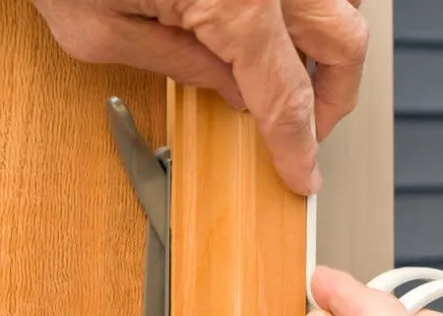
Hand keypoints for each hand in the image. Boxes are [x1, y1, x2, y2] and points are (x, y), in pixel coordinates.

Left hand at [32, 0, 369, 194]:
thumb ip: (181, 67)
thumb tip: (231, 89)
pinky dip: (309, 6)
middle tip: (313, 127)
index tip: (303, 172)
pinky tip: (282, 25)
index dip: (299, 145)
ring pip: (342, 0)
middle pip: (343, 41)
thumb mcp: (99, 29)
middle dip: (336, 96)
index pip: (287, 95)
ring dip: (330, 41)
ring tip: (300, 74)